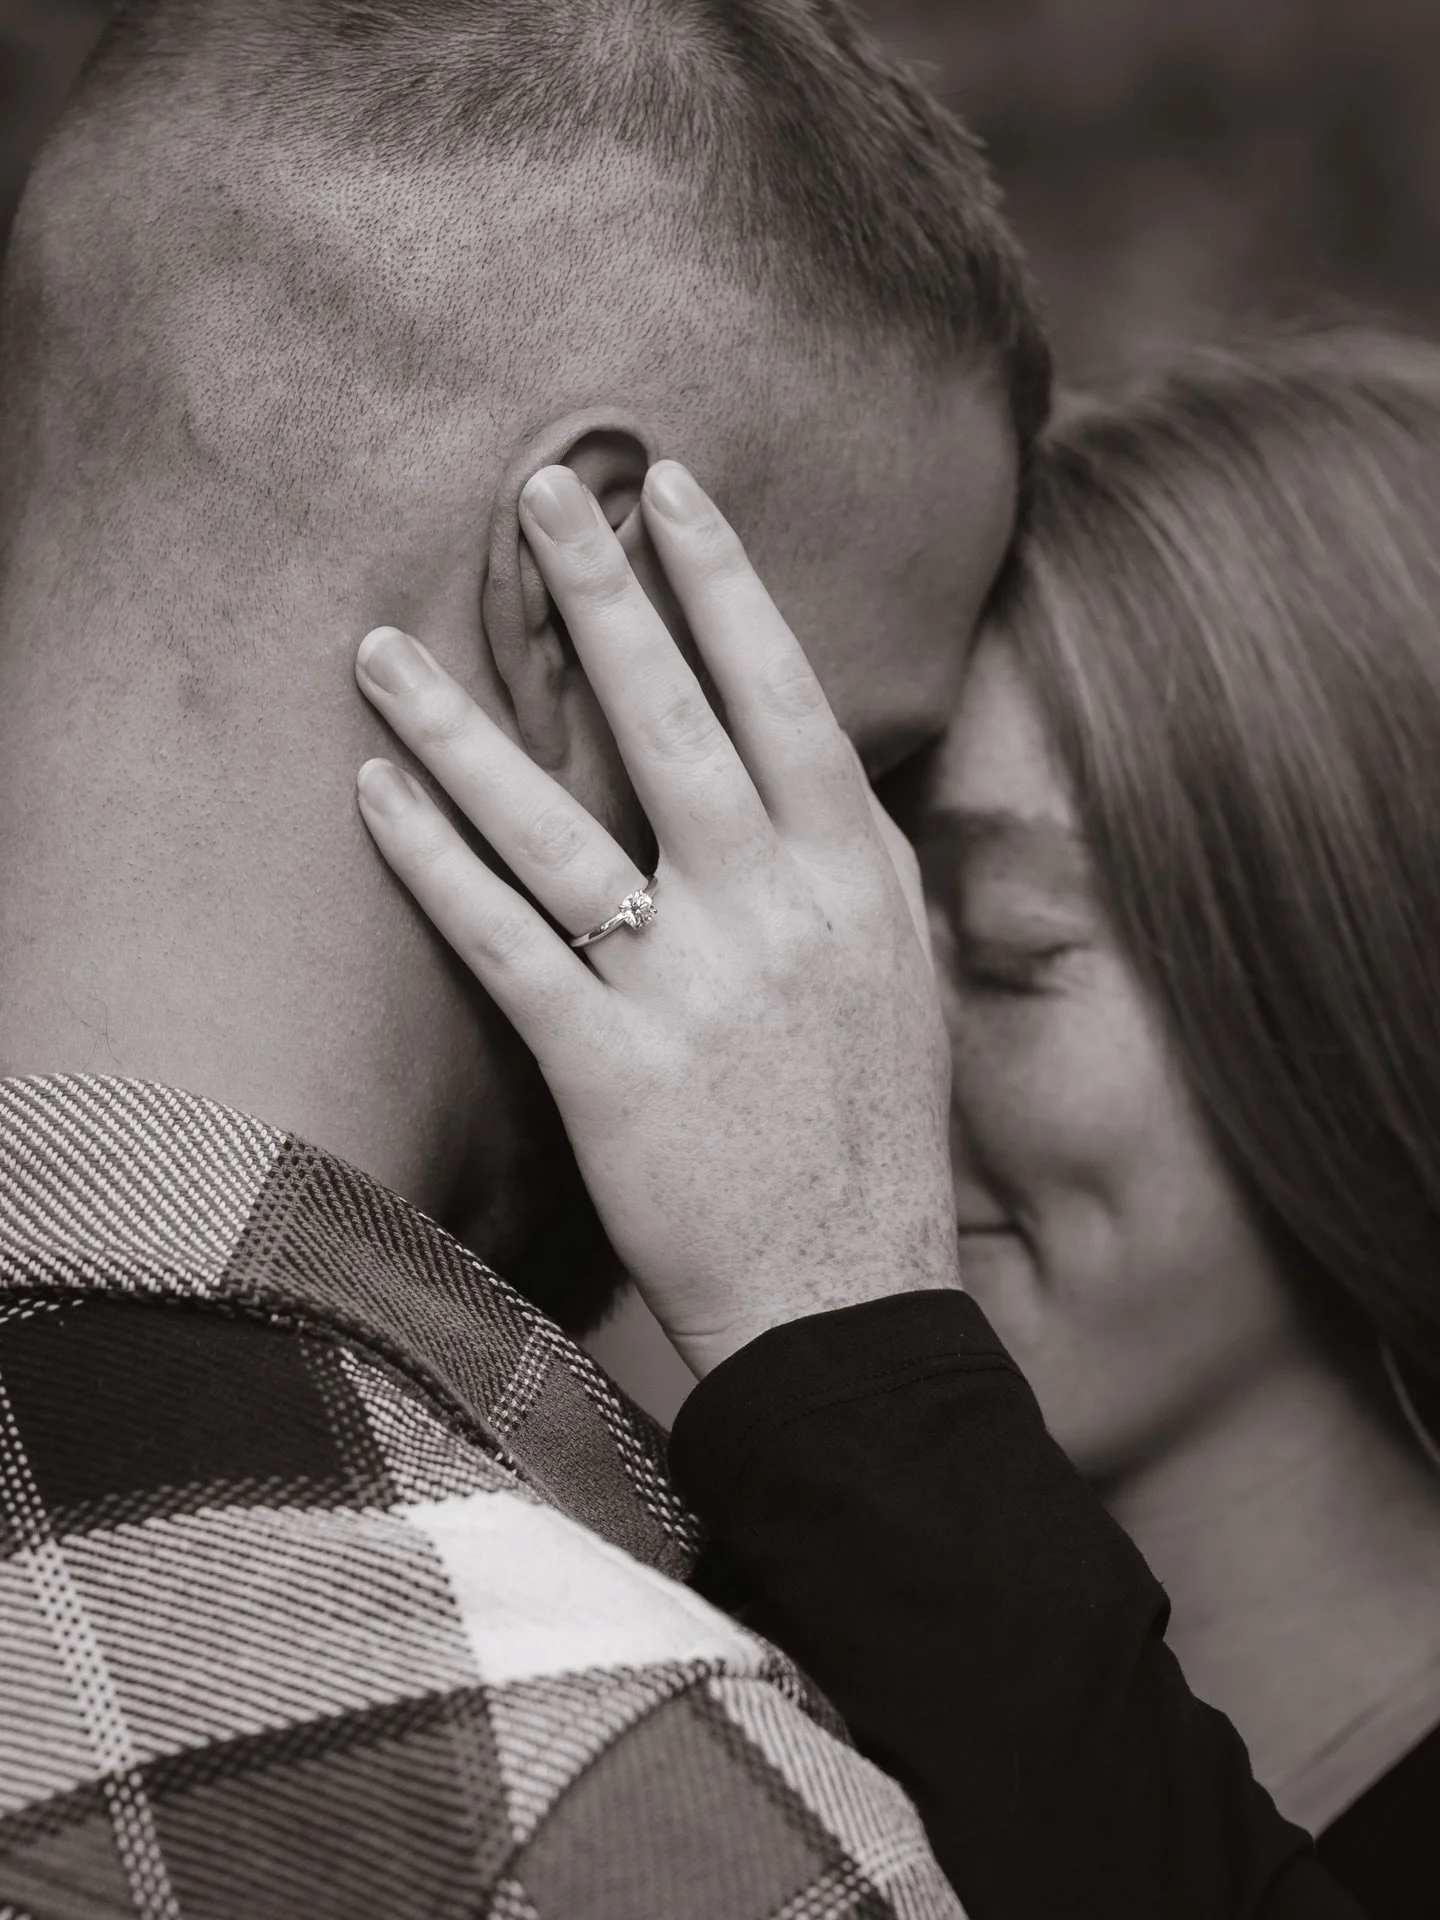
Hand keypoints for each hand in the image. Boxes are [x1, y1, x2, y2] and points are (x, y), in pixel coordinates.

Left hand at [354, 461, 959, 1377]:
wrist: (849, 1297)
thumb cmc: (871, 1132)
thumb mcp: (897, 973)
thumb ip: (845, 862)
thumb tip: (799, 767)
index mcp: (855, 877)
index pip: (783, 694)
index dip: (723, 583)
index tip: (669, 491)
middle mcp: (775, 912)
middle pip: (671, 722)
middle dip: (599, 595)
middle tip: (535, 492)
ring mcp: (691, 989)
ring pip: (556, 825)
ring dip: (461, 726)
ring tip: (379, 645)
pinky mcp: (609, 1069)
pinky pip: (502, 941)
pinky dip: (432, 861)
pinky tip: (375, 793)